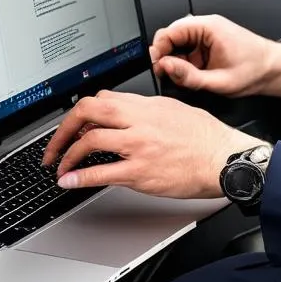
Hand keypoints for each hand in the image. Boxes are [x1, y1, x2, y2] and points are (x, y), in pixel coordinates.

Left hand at [40, 89, 264, 196]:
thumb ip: (149, 110)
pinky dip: (79, 177)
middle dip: (64, 129)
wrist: (225, 159)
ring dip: (67, 155)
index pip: (103, 99)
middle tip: (55, 144)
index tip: (76, 125)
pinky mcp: (141, 171)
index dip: (82, 112)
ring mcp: (138, 146)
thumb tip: (128, 114)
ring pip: (90, 140)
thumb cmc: (208, 138)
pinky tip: (70, 181)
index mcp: (148, 105)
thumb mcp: (177, 110)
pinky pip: (101, 172)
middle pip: (88, 112)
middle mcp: (140, 121)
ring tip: (60, 167)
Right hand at [149, 14, 280, 97]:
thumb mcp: (219, 81)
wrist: (274, 70)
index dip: (159, 50)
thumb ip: (188, 76)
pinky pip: (189, 50)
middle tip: (168, 76)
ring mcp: (208, 33)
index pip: (169, 31)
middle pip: (172, 36)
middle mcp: (206, 25)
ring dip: (177, 61)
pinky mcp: (209, 42)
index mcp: (208, 27)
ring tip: (184, 77)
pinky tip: (193, 75)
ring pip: (179, 44)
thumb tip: (165, 68)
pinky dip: (186, 63)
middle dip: (166, 57)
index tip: (158, 67)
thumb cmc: (255, 70)